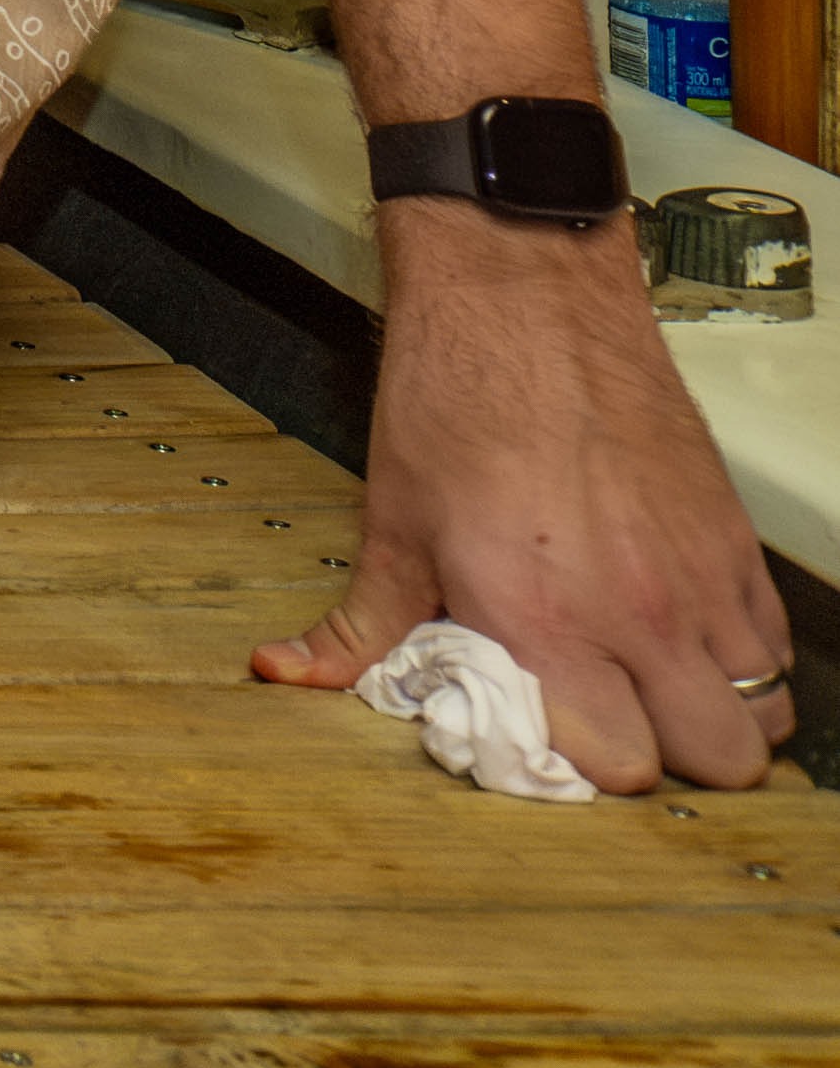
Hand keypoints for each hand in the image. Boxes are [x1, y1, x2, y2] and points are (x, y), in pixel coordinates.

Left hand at [250, 216, 786, 789]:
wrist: (524, 300)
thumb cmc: (457, 399)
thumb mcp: (391, 523)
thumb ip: (358, 624)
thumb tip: (289, 674)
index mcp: (542, 618)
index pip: (616, 767)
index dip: (583, 767)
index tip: (548, 740)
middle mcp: (637, 611)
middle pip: (714, 761)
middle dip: (666, 758)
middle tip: (609, 720)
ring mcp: (699, 579)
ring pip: (762, 713)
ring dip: (713, 713)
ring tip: (651, 686)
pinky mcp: (736, 543)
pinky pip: (778, 648)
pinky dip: (743, 660)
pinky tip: (683, 636)